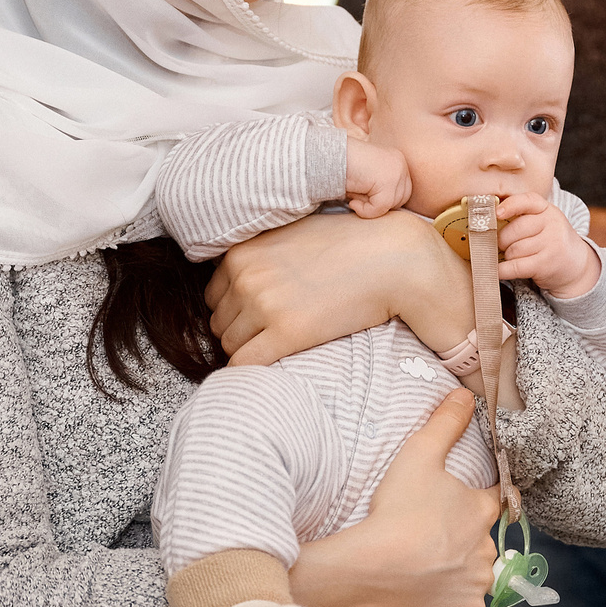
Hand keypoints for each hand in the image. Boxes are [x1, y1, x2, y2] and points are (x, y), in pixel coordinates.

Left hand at [206, 206, 468, 364]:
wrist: (392, 258)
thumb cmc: (349, 245)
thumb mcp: (291, 236)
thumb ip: (261, 254)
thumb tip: (244, 281)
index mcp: (242, 252)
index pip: (213, 294)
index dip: (234, 308)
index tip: (257, 314)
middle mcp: (245, 276)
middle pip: (219, 321)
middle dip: (240, 330)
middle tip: (270, 332)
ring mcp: (264, 305)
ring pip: (230, 344)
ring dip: (249, 349)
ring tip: (278, 345)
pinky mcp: (287, 332)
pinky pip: (246, 364)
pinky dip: (252, 370)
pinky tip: (273, 365)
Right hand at [288, 388, 498, 606]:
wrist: (377, 568)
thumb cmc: (399, 510)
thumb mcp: (420, 455)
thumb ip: (445, 423)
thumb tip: (467, 394)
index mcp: (482, 510)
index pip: (495, 497)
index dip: (480, 496)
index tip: (463, 500)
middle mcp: (488, 548)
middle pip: (481, 539)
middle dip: (462, 537)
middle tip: (429, 534)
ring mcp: (478, 583)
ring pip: (473, 574)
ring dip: (457, 569)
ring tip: (424, 563)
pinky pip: (462, 605)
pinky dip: (448, 600)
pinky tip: (425, 590)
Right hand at [341, 137, 410, 218]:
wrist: (329, 155)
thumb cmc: (344, 168)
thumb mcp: (370, 178)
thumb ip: (382, 189)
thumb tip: (389, 210)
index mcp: (397, 160)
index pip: (403, 190)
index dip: (384, 199)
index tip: (365, 197)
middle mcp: (400, 164)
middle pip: (402, 198)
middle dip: (381, 204)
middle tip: (360, 199)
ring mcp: (396, 172)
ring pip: (391, 205)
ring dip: (371, 206)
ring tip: (354, 197)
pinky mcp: (388, 181)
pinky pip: (380, 207)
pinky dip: (365, 210)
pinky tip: (352, 202)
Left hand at [495, 192, 600, 298]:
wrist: (576, 265)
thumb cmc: (550, 241)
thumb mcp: (543, 222)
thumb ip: (522, 218)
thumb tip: (487, 223)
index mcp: (547, 209)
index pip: (527, 201)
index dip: (510, 206)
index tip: (496, 213)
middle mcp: (552, 224)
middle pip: (514, 230)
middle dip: (501, 240)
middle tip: (501, 246)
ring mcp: (551, 244)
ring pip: (513, 250)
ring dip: (506, 257)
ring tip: (513, 258)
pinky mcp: (546, 264)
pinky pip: (515, 266)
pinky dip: (502, 270)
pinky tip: (499, 270)